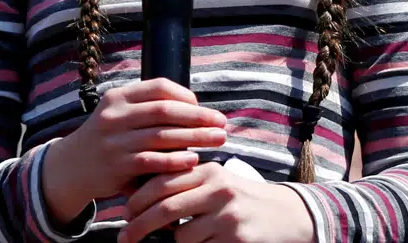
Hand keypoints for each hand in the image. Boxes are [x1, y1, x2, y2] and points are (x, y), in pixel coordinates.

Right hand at [41, 79, 226, 224]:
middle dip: (199, 117)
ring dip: (195, 138)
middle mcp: (114, 115)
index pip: (159, 88)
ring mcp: (114, 141)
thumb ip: (147, 109)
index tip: (204, 108)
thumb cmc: (108, 139)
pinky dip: (175, 161)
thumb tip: (195, 109)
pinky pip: (152, 161)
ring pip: (162, 136)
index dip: (186, 96)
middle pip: (165, 111)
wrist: (72, 167)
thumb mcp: (119, 115)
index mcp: (118, 97)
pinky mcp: (117, 166)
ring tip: (217, 141)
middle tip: (222, 124)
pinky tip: (193, 160)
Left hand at [119, 163, 314, 242]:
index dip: (137, 199)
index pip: (162, 181)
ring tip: (188, 236)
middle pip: (166, 208)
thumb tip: (136, 196)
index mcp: (208, 170)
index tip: (124, 214)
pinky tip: (208, 241)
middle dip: (140, 225)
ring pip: (182, 235)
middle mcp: (218, 188)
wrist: (283, 215)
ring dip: (176, 241)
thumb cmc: (238, 199)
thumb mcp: (213, 183)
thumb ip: (184, 184)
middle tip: (124, 238)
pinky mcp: (237, 238)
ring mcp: (228, 214)